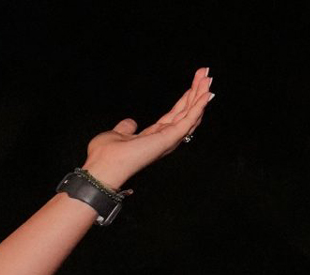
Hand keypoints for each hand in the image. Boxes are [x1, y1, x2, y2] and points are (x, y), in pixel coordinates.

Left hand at [81, 68, 213, 190]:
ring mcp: (167, 139)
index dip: (184, 100)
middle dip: (196, 93)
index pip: (174, 116)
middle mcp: (163, 139)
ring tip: (207, 78)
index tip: (193, 84)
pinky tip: (206, 94)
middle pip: (185, 113)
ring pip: (190, 115)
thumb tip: (131, 122)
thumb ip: (126, 128)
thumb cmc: (105, 156)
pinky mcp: (169, 138)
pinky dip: (198, 107)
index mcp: (153, 137)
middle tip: (205, 73)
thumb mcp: (117, 135)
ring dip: (200, 96)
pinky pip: (188, 120)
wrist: (102, 167)